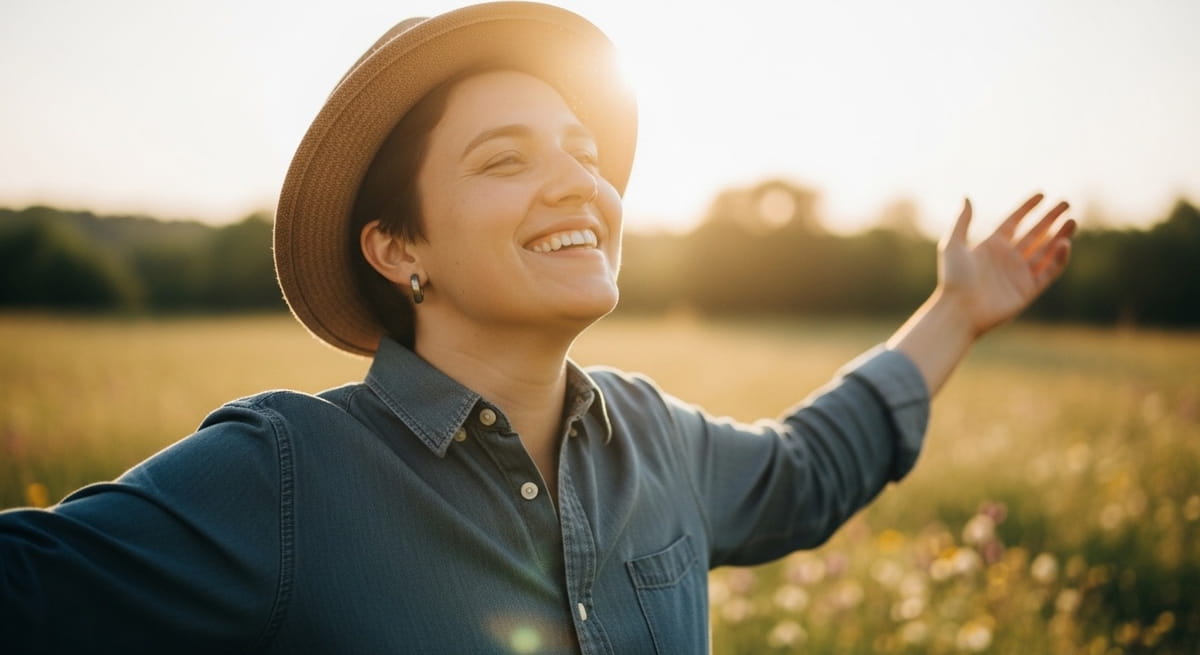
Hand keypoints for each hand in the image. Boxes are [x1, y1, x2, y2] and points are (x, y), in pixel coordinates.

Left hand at [938, 192, 1076, 337]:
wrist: (959, 311)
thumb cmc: (953, 279)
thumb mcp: (953, 245)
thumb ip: (962, 221)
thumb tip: (967, 197)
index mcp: (990, 246)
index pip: (1014, 222)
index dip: (1027, 208)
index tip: (1042, 194)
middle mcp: (1006, 259)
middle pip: (1034, 234)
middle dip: (1050, 218)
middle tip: (1066, 203)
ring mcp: (1018, 274)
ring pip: (1045, 250)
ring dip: (1060, 235)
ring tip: (1073, 220)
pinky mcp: (1028, 290)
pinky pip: (1048, 272)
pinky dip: (1058, 258)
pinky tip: (1065, 243)